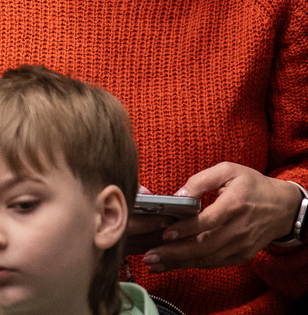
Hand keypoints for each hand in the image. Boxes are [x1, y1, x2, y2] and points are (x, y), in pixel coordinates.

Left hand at [141, 163, 304, 270]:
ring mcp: (243, 244)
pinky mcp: (243, 254)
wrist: (283, 206)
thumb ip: (201, 180)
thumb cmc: (252, 185)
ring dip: (180, 262)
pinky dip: (194, 264)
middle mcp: (240, 228)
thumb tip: (178, 194)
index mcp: (236, 204)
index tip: (165, 233)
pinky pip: (216, 262)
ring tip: (155, 263)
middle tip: (151, 255)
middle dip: (176, 252)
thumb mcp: (228, 170)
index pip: (209, 221)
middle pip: (205, 245)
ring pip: (209, 258)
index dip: (186, 228)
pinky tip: (175, 264)